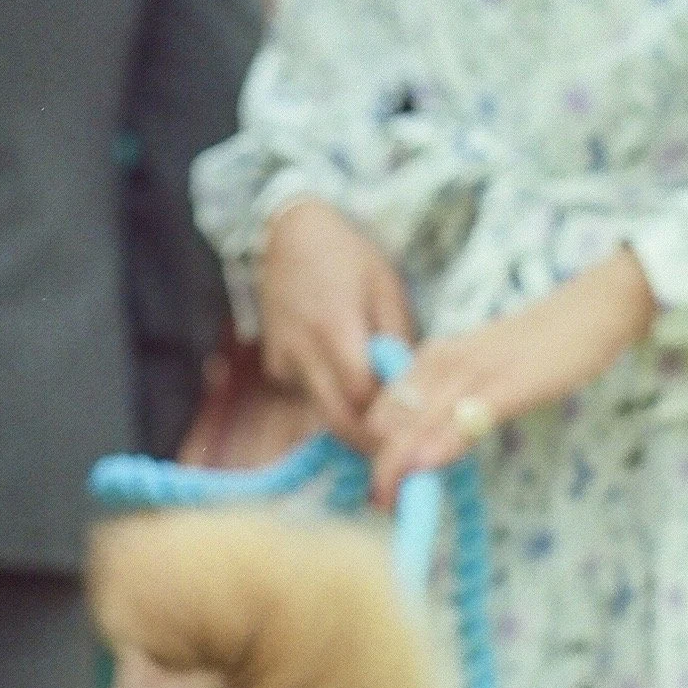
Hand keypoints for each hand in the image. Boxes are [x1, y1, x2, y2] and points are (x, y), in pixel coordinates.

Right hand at [257, 199, 415, 446]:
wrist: (290, 237)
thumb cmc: (348, 257)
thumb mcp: (386, 289)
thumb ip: (397, 341)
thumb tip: (412, 389)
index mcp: (336, 328)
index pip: (362, 395)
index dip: (387, 419)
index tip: (411, 432)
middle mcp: (303, 351)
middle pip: (337, 418)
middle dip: (368, 441)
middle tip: (397, 450)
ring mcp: (284, 360)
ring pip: (321, 409)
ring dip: (350, 416)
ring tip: (378, 414)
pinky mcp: (274, 365)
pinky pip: (308, 394)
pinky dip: (330, 393)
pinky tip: (340, 370)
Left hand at [360, 247, 655, 504]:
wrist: (589, 310)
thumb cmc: (539, 346)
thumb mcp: (482, 371)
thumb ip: (453, 402)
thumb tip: (429, 447)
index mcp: (433, 359)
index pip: (383, 409)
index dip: (373, 450)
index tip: (378, 486)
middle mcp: (442, 363)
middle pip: (390, 420)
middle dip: (380, 466)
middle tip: (380, 504)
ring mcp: (473, 372)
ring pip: (417, 421)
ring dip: (398, 465)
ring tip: (388, 502)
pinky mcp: (507, 383)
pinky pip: (465, 416)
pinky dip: (441, 443)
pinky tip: (426, 467)